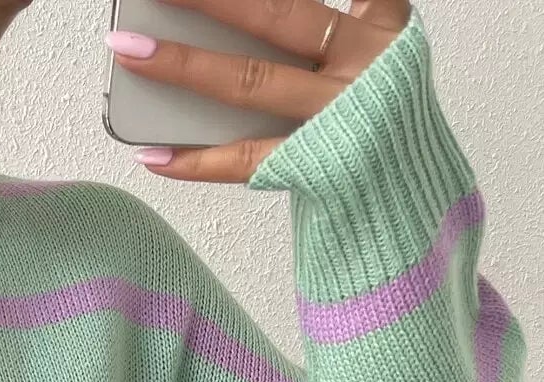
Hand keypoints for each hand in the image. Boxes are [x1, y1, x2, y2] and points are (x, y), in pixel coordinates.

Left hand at [106, 0, 409, 181]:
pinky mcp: (313, 167)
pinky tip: (152, 152)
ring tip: (130, 50)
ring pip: (249, 81)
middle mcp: (360, 66)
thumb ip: (350, 16)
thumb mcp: (378, 51)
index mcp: (379, 29)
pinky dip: (195, 160)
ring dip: (183, 65)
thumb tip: (248, 15)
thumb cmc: (378, 121)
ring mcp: (335, 118)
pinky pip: (244, 160)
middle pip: (274, 16)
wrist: (413, 201)